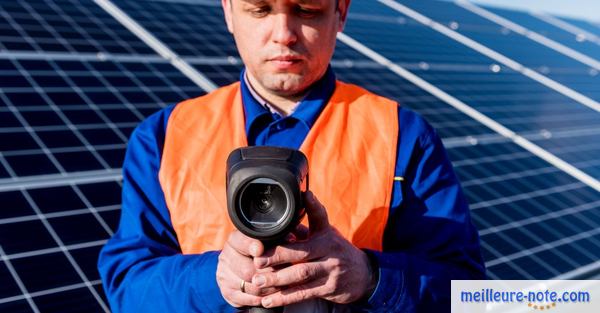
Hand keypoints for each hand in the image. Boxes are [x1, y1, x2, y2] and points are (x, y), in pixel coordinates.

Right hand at [216, 230, 279, 306]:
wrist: (240, 266)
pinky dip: (262, 298)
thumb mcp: (266, 240)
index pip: (241, 242)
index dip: (250, 245)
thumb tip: (290, 237)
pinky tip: (273, 295)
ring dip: (270, 288)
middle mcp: (226, 257)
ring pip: (250, 287)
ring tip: (285, 285)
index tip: (260, 249)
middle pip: (247, 270)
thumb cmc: (260, 249)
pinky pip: (247, 299)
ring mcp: (224, 276)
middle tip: (285, 273)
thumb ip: (276, 237)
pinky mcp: (228, 292)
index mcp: (234, 240)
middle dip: (269, 273)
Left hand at [250, 191, 375, 307]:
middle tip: (258, 260)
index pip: (320, 217)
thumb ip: (304, 230)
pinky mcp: (329, 288)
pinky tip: (269, 300)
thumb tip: (279, 223)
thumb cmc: (337, 251)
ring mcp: (331, 270)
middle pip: (302, 252)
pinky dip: (285, 297)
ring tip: (258, 282)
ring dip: (278, 280)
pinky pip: (304, 293)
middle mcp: (330, 250)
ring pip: (301, 275)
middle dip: (278, 256)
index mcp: (327, 234)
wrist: (364, 275)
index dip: (313, 206)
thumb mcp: (326, 235)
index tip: (305, 195)